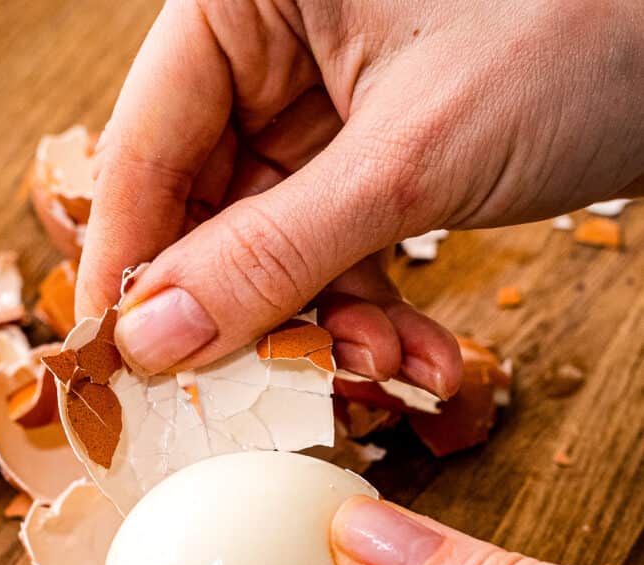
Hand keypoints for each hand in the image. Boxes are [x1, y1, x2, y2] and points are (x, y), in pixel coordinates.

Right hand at [76, 0, 643, 386]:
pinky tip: (419, 355)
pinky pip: (341, 247)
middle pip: (210, 202)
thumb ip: (273, 252)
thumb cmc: (583, 31)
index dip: (134, 260)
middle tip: (262, 388)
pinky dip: (374, 310)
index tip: (123, 361)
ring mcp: (330, 98)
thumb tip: (157, 337)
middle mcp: (278, 38)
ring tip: (383, 369)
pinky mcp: (379, 149)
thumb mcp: (411, 159)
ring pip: (278, 241)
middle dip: (253, 309)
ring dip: (327, 324)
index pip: (149, 138)